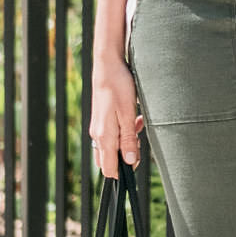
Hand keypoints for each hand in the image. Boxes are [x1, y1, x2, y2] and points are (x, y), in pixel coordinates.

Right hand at [90, 54, 144, 177]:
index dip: (123, 171)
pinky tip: (134, 120)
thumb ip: (128, 140)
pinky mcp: (102, 119)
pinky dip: (124, 132)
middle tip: (138, 140)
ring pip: (112, 147)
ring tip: (137, 125)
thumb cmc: (119, 87)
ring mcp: (98, 127)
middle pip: (109, 160)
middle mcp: (97, 134)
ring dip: (126, 143)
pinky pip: (112, 135)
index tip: (136, 160)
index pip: (108, 169)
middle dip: (125, 157)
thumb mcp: (128, 114)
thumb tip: (129, 162)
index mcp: (103, 136)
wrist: (108, 65)